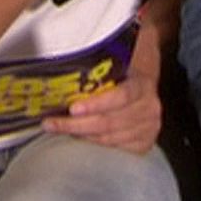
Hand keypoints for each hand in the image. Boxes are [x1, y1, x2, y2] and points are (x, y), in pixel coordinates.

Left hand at [43, 20, 163, 152]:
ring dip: (80, 135)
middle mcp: (149, 109)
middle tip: (51, 123)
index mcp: (142, 85)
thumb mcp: (117, 64)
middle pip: (109, 122)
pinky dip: (93, 144)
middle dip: (76, 124)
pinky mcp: (144, 144)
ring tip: (57, 129)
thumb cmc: (123, 75)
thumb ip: (99, 61)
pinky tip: (78, 138)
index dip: (96, 104)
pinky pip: (114, 149)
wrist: (143, 89)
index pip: (120, 96)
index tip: (72, 108)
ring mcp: (148, 129)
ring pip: (108, 138)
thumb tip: (68, 52)